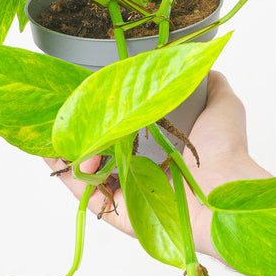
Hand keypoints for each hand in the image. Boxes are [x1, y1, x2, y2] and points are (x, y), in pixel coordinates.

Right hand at [45, 71, 269, 258]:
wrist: (227, 189)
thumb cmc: (227, 150)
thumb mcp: (222, 105)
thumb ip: (210, 84)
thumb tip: (200, 62)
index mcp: (161, 151)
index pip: (122, 131)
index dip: (102, 115)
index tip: (85, 96)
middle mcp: (142, 173)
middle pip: (99, 150)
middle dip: (77, 131)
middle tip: (60, 112)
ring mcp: (128, 194)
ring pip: (86, 171)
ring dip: (66, 149)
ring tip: (52, 129)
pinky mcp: (118, 213)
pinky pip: (84, 195)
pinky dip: (64, 175)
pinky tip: (48, 153)